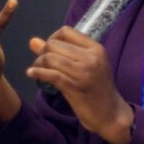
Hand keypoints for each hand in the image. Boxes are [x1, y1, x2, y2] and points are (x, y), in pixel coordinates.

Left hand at [27, 28, 132, 143]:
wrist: (110, 112)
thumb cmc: (97, 88)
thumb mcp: (86, 66)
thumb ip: (62, 53)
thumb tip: (33, 41)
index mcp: (96, 48)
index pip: (66, 32)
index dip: (52, 38)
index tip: (50, 50)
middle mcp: (91, 57)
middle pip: (55, 44)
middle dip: (42, 53)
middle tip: (42, 63)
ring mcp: (84, 72)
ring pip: (50, 58)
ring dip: (38, 64)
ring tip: (37, 70)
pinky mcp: (76, 87)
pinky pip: (51, 74)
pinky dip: (38, 73)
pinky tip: (32, 74)